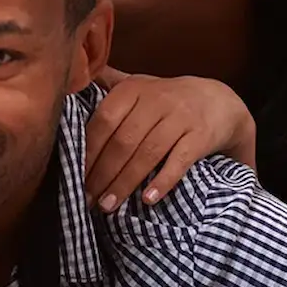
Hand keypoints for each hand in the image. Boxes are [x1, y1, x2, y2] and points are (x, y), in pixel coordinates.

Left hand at [84, 68, 254, 212]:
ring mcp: (181, 118)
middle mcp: (156, 100)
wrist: (219, 101)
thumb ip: (106, 84)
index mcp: (133, 88)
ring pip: (148, 154)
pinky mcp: (201, 136)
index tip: (74, 176)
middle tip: (88, 198)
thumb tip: (67, 80)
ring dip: (125, 182)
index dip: (88, 151)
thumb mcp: (138, 85)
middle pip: (123, 141)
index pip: (103, 121)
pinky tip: (147, 199)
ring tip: (109, 205)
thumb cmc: (166, 99)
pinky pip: (180, 161)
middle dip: (102, 173)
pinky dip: (163, 181)